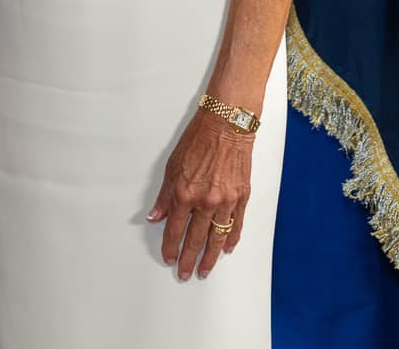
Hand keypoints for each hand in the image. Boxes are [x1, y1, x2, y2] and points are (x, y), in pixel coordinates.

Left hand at [146, 108, 255, 281]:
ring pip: (217, 237)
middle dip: (189, 259)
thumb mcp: (172, 166)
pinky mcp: (242, 197)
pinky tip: (227, 249)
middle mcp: (205, 201)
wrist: (226, 126)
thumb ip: (165, 196)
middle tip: (185, 273)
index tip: (169, 257)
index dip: (171, 246)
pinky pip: (236, 225)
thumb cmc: (198, 141)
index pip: (175, 229)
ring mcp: (226, 201)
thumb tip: (156, 216)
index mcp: (185, 193)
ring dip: (210, 257)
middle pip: (195, 239)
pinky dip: (231, 239)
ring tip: (205, 270)